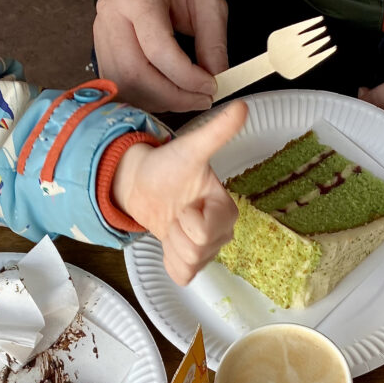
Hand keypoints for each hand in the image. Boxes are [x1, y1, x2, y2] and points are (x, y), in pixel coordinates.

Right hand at [93, 0, 228, 112]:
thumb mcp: (207, 2)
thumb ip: (213, 41)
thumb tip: (217, 79)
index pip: (158, 49)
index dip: (186, 77)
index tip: (209, 87)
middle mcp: (112, 17)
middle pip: (136, 74)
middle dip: (172, 96)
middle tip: (200, 100)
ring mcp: (102, 36)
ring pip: (125, 86)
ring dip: (159, 101)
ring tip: (186, 98)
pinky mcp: (102, 52)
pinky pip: (120, 87)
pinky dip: (146, 99)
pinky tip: (167, 95)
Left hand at [113, 100, 244, 283]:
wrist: (141, 184)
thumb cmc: (167, 167)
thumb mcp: (189, 150)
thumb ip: (216, 133)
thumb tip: (242, 107)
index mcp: (226, 209)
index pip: (206, 231)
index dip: (187, 218)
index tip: (184, 202)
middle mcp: (221, 232)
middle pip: (198, 250)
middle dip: (177, 231)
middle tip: (175, 211)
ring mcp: (206, 250)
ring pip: (189, 264)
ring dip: (171, 244)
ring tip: (171, 222)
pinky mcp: (190, 263)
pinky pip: (182, 276)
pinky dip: (170, 261)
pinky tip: (168, 240)